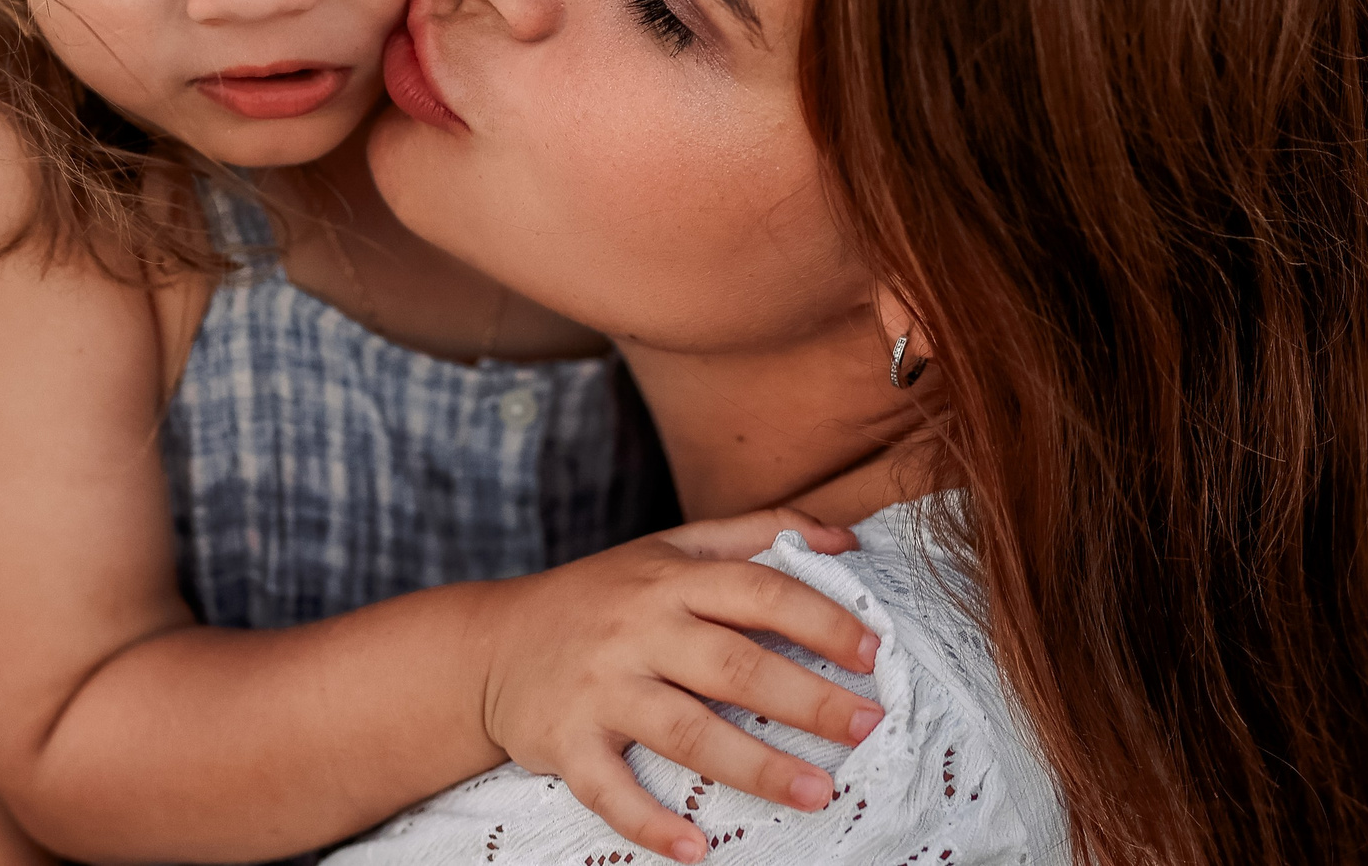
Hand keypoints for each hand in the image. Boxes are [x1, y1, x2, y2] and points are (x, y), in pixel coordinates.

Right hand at [477, 509, 880, 862]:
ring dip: (755, 765)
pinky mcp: (566, 742)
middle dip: (806, 698)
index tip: (874, 653)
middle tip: (868, 728)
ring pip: (685, 730)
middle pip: (732, 664)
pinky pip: (610, 788)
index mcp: (669, 579)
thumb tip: (844, 537)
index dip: (819, 619)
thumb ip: (754, 533)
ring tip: (818, 794)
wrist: (493, 644)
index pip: (756, 590)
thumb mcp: (668, 548)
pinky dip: (648, 822)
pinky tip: (695, 849)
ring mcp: (600, 688)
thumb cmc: (602, 597)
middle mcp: (637, 630)